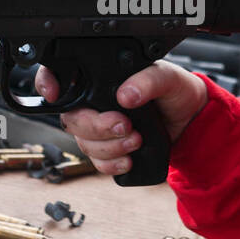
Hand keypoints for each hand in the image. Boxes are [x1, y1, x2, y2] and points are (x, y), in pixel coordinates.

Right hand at [34, 61, 207, 176]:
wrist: (192, 122)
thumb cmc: (177, 91)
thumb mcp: (168, 77)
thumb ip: (148, 80)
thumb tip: (127, 94)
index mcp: (102, 77)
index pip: (61, 74)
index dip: (47, 83)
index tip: (54, 93)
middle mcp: (95, 102)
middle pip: (72, 118)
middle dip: (97, 127)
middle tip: (125, 125)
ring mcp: (99, 127)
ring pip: (83, 143)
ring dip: (109, 147)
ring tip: (136, 140)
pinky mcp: (109, 149)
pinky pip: (96, 162)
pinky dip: (111, 164)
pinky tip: (129, 159)